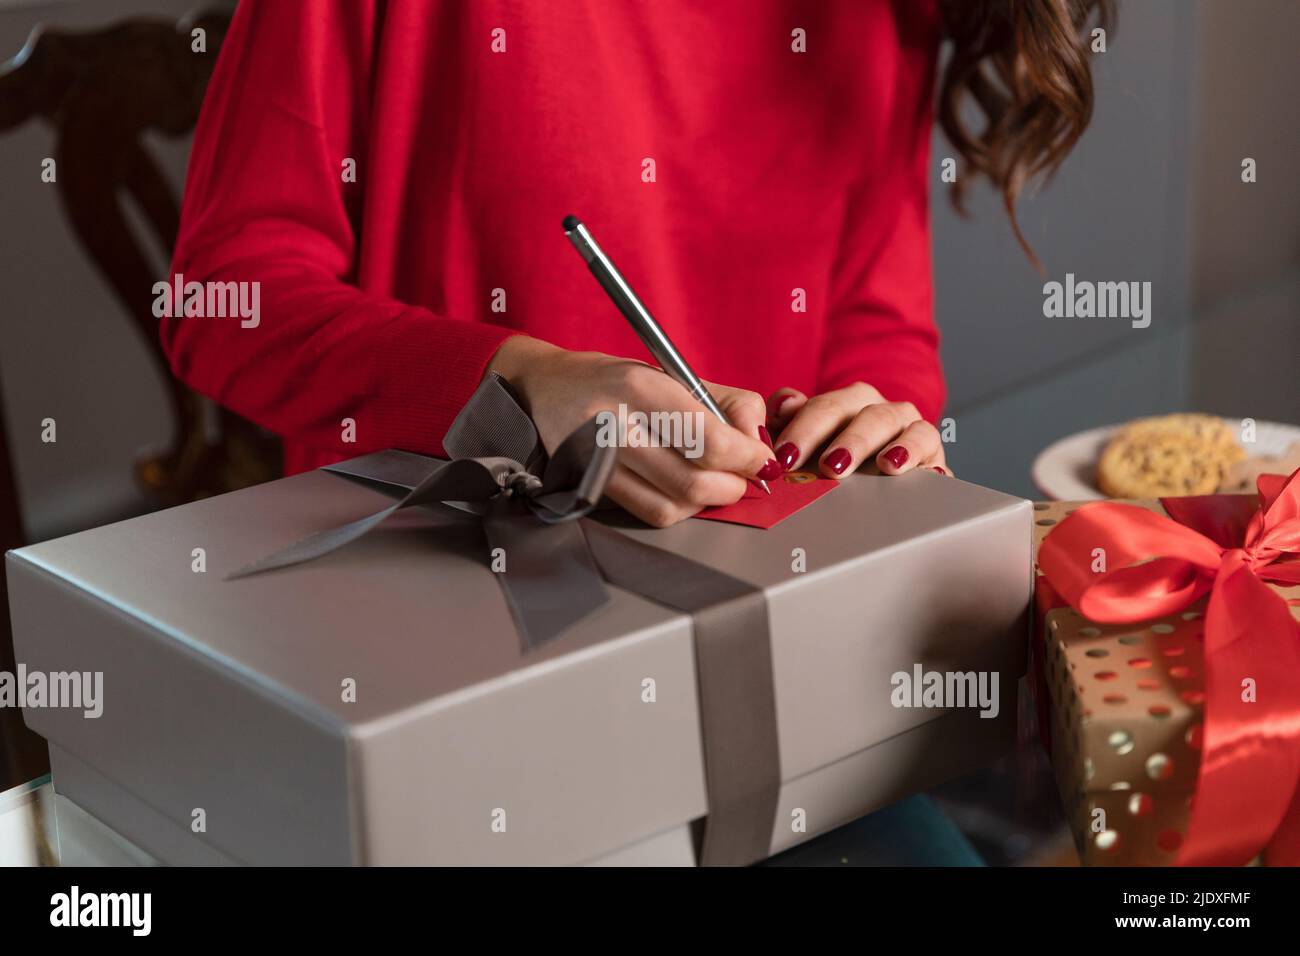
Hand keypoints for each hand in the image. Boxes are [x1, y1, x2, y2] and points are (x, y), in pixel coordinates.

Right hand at [488, 336, 778, 526]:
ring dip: (709, 500)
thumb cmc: (616, 380)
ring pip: (675, 504)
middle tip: (743, 476)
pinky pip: (652, 513)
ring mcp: (599, 462)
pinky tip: (684, 491)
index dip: (748, 458)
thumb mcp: (670, 374)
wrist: (544, 389)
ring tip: (715, 481)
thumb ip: (725, 404)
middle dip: (733, 484)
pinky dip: (680, 509)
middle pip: (695, 480)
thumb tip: (761, 444)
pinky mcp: (592, 488)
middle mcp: (616, 425)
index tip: (760, 459)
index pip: (711, 440)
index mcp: (640, 387)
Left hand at [765, 383, 949, 478]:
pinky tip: (926, 475)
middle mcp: (882, 410)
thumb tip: (783, 406)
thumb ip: (789, 420)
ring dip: (895, 446)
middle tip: (829, 467)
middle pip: (865, 414)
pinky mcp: (933, 457)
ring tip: (885, 465)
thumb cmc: (834, 460)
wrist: (879, 481)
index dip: (803, 429)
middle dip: (847, 440)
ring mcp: (911, 431)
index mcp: (849, 402)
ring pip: (904, 426)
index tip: (784, 456)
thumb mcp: (807, 441)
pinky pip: (934, 451)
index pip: (824, 407)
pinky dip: (928, 461)